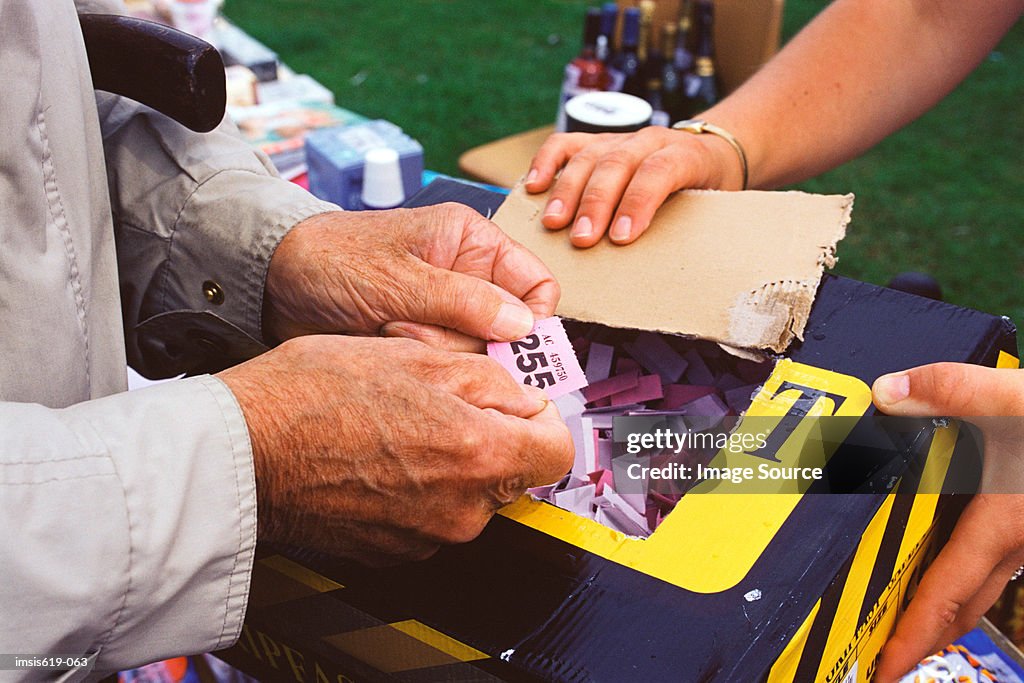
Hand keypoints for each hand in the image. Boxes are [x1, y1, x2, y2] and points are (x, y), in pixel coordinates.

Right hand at [218, 334, 572, 565]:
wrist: (243, 451)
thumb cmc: (314, 396)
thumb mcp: (416, 355)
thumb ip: (490, 380)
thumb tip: (524, 398)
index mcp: (477, 456)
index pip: (556, 450)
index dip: (541, 418)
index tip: (519, 402)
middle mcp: (461, 511)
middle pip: (511, 471)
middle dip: (491, 434)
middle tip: (444, 400)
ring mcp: (428, 537)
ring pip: (469, 492)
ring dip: (452, 459)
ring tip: (400, 423)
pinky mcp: (395, 551)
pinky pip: (431, 514)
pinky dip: (419, 486)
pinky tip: (380, 454)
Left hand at [263, 203, 558, 350]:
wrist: (274, 284)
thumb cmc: (332, 260)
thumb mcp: (399, 279)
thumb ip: (463, 302)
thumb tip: (524, 326)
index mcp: (472, 243)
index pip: (538, 284)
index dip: (535, 319)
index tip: (512, 346)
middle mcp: (467, 277)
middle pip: (508, 329)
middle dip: (468, 339)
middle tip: (422, 329)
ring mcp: (445, 311)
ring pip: (474, 352)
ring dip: (436, 350)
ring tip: (391, 328)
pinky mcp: (422, 339)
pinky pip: (443, 364)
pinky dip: (417, 361)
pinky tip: (384, 339)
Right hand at [524, 126, 742, 247]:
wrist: (711, 152)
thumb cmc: (707, 188)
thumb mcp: (712, 206)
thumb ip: (687, 226)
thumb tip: (663, 270)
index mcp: (686, 155)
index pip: (658, 172)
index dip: (638, 202)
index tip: (621, 237)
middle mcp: (650, 141)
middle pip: (617, 164)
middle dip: (595, 203)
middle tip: (581, 239)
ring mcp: (620, 138)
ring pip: (588, 155)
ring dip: (567, 190)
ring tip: (553, 223)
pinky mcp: (597, 141)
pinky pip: (565, 144)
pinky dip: (546, 162)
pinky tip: (534, 186)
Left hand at [871, 362, 1023, 681]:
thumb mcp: (1019, 398)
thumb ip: (952, 390)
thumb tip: (887, 394)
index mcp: (1006, 521)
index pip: (946, 592)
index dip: (912, 635)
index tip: (886, 667)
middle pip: (967, 602)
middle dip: (927, 631)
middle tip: (892, 650)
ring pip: (990, 580)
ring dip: (954, 598)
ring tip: (918, 607)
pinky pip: (1008, 557)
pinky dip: (978, 565)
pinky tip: (964, 547)